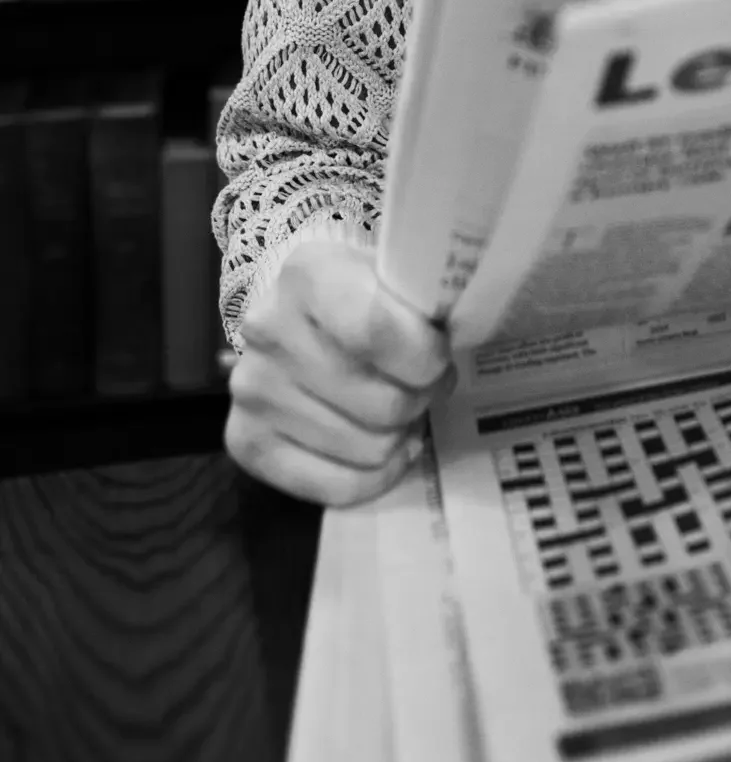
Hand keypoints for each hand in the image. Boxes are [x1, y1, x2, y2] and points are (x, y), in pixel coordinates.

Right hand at [225, 235, 451, 506]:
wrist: (301, 310)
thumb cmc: (365, 291)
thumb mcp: (395, 275)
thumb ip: (425, 304)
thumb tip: (454, 359)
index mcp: (310, 273)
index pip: (378, 333)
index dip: (427, 358)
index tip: (441, 356)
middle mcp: (269, 330)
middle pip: (383, 404)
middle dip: (421, 399)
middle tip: (423, 385)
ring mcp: (252, 391)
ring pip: (369, 449)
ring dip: (400, 435)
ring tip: (398, 407)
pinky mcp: (245, 442)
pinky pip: (337, 487)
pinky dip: (376, 476)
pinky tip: (386, 449)